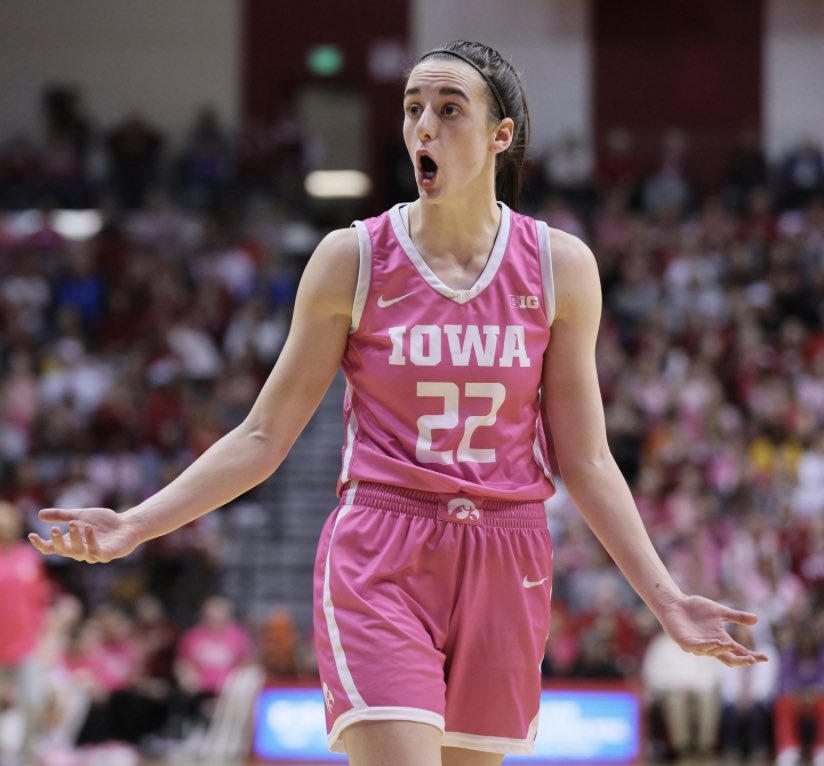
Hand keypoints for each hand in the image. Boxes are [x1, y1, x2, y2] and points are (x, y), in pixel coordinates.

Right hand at [28, 507, 142, 563]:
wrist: (127, 523)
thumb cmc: (104, 521)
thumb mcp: (80, 515)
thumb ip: (62, 515)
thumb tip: (39, 514)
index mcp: (71, 543)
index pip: (52, 548)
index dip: (41, 544)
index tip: (31, 535)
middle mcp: (80, 551)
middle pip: (64, 551)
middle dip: (58, 541)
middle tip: (54, 529)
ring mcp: (93, 554)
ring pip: (79, 552)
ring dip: (74, 538)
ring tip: (74, 524)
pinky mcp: (107, 554)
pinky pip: (97, 551)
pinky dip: (91, 541)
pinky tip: (89, 529)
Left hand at [655, 595, 768, 666]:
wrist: (676, 603)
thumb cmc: (696, 608)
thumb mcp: (720, 611)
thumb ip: (736, 616)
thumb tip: (757, 619)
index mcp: (720, 640)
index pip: (739, 652)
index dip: (752, 656)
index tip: (766, 658)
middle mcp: (711, 646)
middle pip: (729, 658)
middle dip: (741, 660)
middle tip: (752, 659)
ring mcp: (698, 645)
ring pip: (713, 652)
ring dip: (722, 649)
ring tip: (731, 645)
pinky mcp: (685, 642)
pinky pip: (697, 647)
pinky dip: (707, 646)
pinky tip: (715, 642)